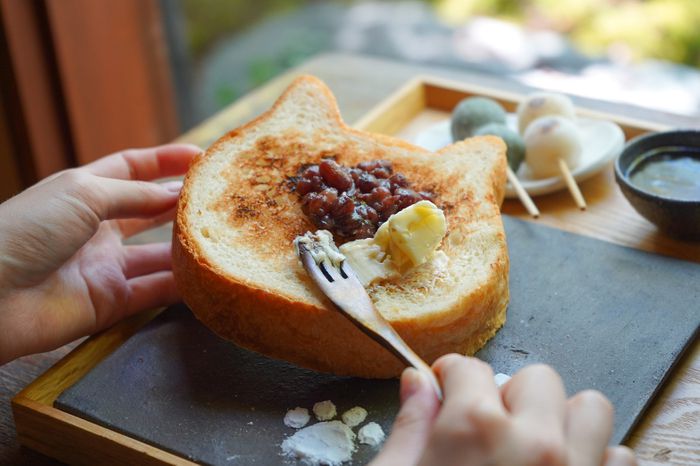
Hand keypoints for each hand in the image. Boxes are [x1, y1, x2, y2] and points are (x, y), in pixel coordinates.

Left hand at [0, 144, 200, 363]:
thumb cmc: (27, 230)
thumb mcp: (84, 194)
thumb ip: (136, 195)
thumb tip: (177, 194)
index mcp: (85, 192)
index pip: (132, 169)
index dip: (165, 160)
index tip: (201, 157)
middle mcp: (98, 228)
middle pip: (150, 212)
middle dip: (182, 204)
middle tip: (220, 199)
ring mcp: (105, 266)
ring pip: (158, 256)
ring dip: (187, 248)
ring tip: (223, 237)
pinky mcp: (110, 302)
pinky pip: (153, 293)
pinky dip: (180, 287)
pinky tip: (207, 276)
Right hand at [372, 355, 636, 465]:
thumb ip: (409, 427)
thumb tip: (415, 381)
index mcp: (474, 428)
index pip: (469, 368)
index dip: (452, 376)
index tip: (446, 388)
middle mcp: (534, 441)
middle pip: (535, 377)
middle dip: (509, 394)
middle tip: (488, 426)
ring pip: (589, 407)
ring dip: (560, 418)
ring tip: (533, 444)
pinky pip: (619, 455)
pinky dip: (595, 457)